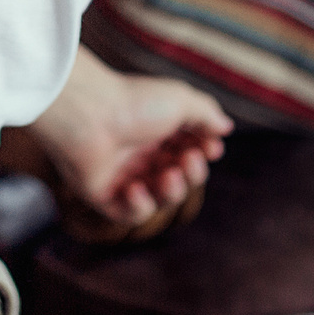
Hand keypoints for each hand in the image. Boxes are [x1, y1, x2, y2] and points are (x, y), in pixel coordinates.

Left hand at [25, 48, 232, 227]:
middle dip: (193, 173)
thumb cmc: (134, 103)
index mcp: (156, 129)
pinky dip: (139, 207)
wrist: (88, 115)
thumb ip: (206, 114)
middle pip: (179, 177)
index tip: (211, 147)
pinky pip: (129, 214)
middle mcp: (139, 153)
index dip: (204, 154)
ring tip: (168, 175)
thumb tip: (225, 127)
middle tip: (188, 160)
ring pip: (159, 198)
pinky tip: (136, 188)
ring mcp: (121, 175)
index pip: (189, 150)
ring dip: (172, 192)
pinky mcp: (103, 195)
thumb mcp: (180, 100)